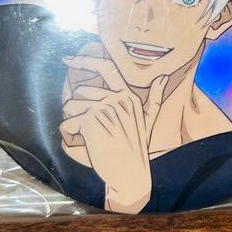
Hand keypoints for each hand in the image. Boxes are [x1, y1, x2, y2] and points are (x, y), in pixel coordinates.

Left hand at [59, 55, 168, 214]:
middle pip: (81, 91)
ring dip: (73, 121)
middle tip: (90, 128)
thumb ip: (156, 97)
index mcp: (129, 95)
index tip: (67, 58)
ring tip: (88, 136)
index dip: (84, 60)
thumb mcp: (149, 120)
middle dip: (78, 108)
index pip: (106, 68)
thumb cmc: (136, 148)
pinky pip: (67, 123)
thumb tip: (164, 76)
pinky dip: (69, 135)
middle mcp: (117, 98)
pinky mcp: (91, 121)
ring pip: (71, 106)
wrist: (129, 173)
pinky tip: (83, 143)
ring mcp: (104, 108)